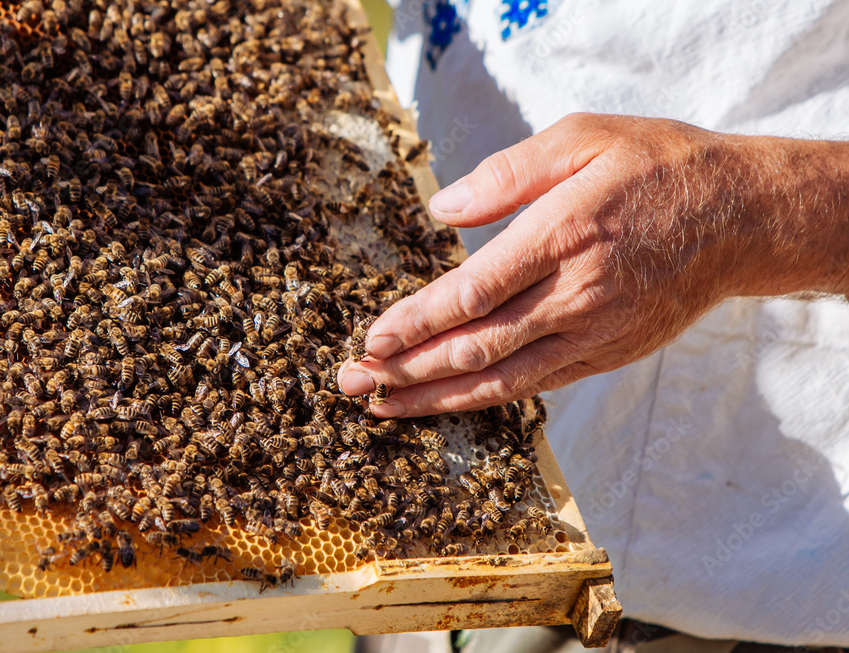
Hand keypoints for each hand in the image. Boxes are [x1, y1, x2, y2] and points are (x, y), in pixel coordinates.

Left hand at [338, 113, 848, 416]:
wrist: (740, 217)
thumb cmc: (657, 167)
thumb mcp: (584, 137)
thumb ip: (508, 172)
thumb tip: (442, 210)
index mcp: (562, 236)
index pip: (472, 293)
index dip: (416, 322)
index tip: (372, 338)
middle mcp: (576, 296)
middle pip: (475, 347)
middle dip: (406, 369)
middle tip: (352, 382)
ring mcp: (594, 334)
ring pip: (502, 380)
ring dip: (435, 397)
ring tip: (382, 407)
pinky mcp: (607, 355)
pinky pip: (537, 386)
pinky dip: (486, 398)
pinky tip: (448, 403)